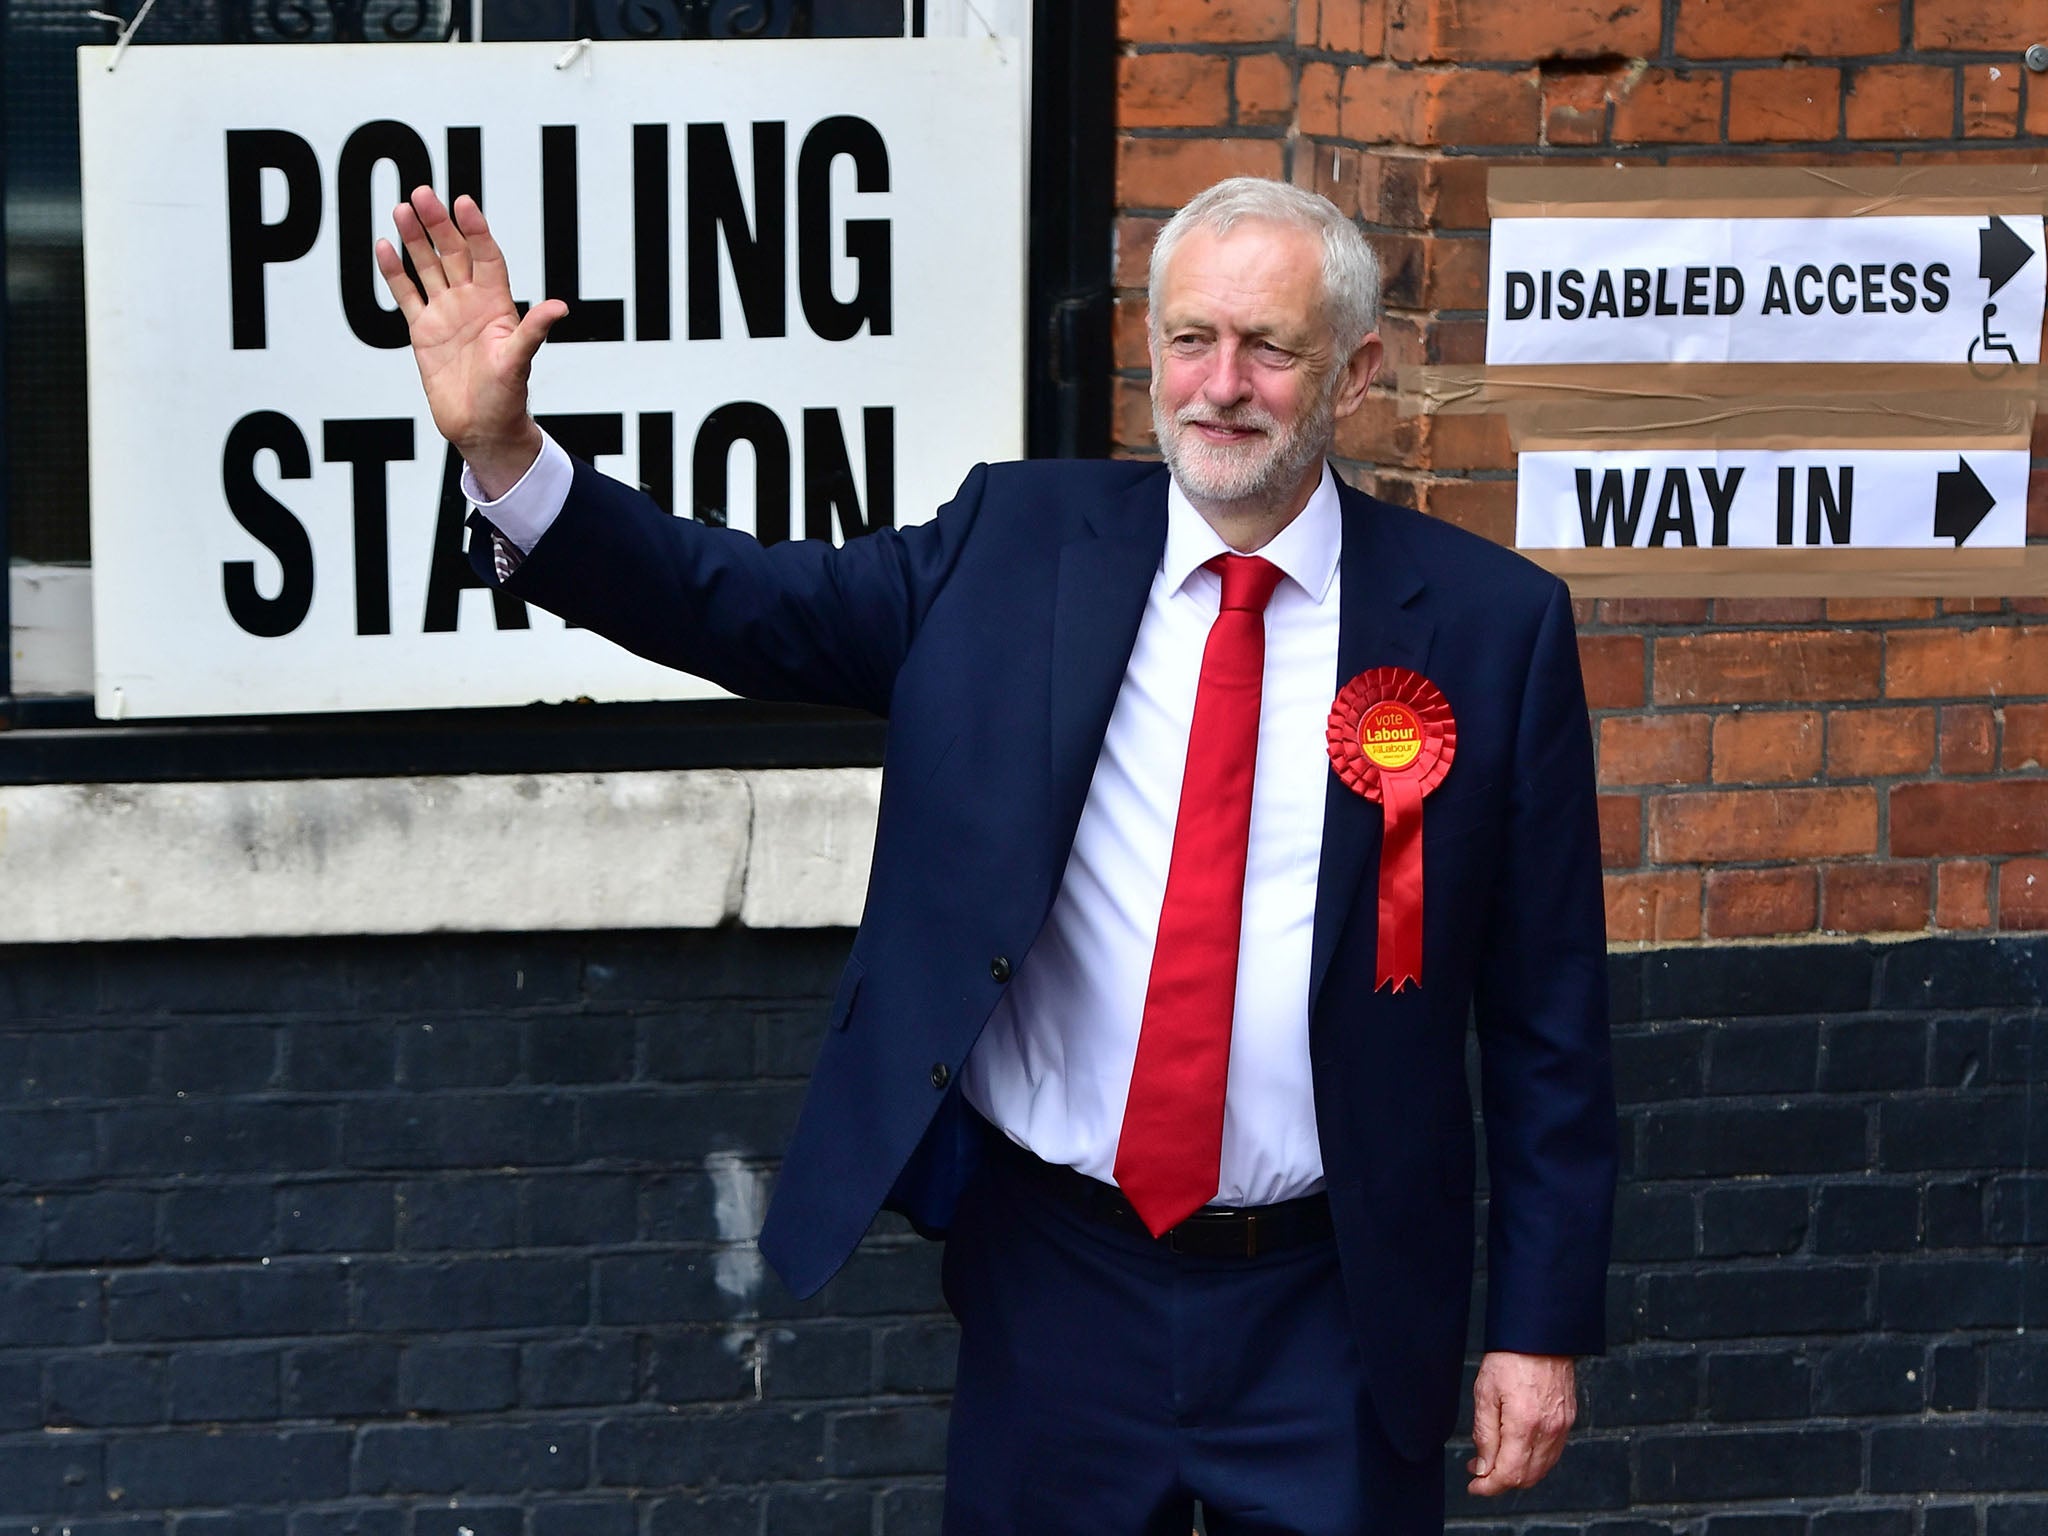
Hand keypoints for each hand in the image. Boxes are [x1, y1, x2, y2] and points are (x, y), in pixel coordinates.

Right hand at [375, 186, 568, 497]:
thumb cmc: (506, 397)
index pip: (486, 257)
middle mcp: (470, 303)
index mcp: (497, 305)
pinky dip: (394, 272)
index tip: (464, 203)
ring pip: (427, 267)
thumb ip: (533, 332)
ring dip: (415, 239)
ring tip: (401, 209)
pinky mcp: (422, 330)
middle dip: (439, 224)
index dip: (476, 230)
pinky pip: (406, 294)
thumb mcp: (519, 362)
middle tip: (422, 194)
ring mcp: (445, 314)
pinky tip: (384, 246)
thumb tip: (559, 308)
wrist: (480, 427)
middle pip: (453, 253)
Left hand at [1466, 1351, 1575, 1495]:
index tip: (1474, 1486)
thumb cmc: (1509, 1358)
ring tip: (1493, 1461)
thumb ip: (1484, 1435)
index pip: (1509, 1474)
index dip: (1489, 1486)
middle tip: (1478, 1471)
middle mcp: (1549, 1431)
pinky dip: (1533, 1461)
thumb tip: (1483, 1466)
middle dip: (1500, 1481)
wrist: (1540, 1335)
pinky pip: (1551, 1454)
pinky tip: (1516, 1450)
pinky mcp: (1567, 1420)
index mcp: (1525, 1425)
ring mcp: (1562, 1427)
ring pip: (1541, 1469)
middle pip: (1526, 1477)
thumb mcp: (1485, 1393)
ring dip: (1517, 1473)